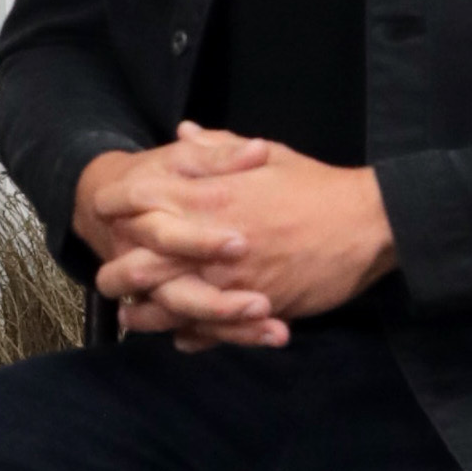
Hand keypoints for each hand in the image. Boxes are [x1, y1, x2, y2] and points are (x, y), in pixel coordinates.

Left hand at [75, 125, 395, 346]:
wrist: (369, 223)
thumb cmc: (316, 186)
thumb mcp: (266, 154)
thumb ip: (217, 148)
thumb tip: (184, 132)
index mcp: (209, 195)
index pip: (140, 201)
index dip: (114, 206)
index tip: (102, 211)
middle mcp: (211, 240)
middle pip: (140, 262)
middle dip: (118, 271)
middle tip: (109, 276)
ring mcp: (231, 278)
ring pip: (169, 305)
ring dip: (148, 313)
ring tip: (134, 316)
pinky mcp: (255, 308)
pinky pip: (210, 329)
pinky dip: (192, 335)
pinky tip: (182, 337)